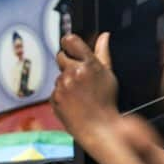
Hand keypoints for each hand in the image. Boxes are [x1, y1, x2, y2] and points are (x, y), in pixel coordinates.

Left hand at [51, 32, 119, 147]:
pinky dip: (61, 94)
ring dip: (66, 81)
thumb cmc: (105, 102)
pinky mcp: (54, 97)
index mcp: (88, 64)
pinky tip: (72, 102)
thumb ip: (103, 53)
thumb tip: (103, 36)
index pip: (70, 41)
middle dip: (66, 62)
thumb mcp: (108, 75)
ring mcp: (62, 85)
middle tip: (77, 74)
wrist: (97, 127)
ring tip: (79, 93)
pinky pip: (55, 90)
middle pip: (60, 57)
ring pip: (59, 76)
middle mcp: (73, 72)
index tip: (67, 44)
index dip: (67, 42)